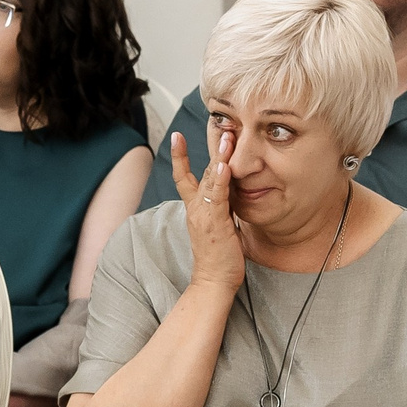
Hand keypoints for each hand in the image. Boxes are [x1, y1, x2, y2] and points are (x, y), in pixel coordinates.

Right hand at [169, 130, 248, 295]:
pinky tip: (226, 165)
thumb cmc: (218, 259)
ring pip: (211, 179)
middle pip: (200, 171)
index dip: (180, 157)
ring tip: (227, 135)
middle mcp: (196, 209)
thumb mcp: (218, 227)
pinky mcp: (215, 222)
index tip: (178, 136)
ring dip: (219, 156)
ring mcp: (204, 215)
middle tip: (217, 124)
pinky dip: (222, 180)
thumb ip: (220, 209)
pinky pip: (218, 197)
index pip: (183, 178)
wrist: (213, 282)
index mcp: (195, 210)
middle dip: (209, 147)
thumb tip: (229, 195)